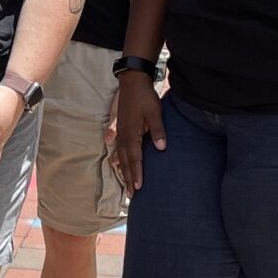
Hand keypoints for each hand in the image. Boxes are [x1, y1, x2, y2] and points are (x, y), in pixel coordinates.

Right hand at [110, 70, 162, 193]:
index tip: (138, 188)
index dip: (136, 174)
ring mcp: (120, 132)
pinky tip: (115, 163)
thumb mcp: (155, 112)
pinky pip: (118, 147)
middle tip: (131, 195)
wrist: (132, 82)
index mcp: (132, 134)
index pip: (135, 158)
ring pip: (120, 156)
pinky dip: (118, 158)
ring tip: (125, 184)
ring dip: (123, 171)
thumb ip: (157, 131)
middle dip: (128, 178)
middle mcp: (123, 136)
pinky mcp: (120, 128)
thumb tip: (161, 148)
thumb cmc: (145, 97)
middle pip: (125, 161)